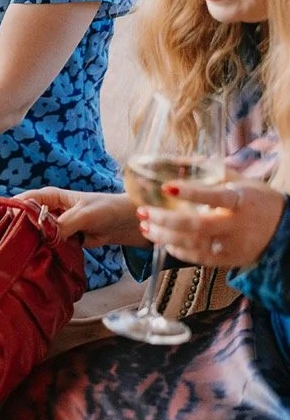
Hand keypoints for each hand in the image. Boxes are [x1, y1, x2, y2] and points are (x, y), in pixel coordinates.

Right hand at [17, 187, 142, 247]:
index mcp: (50, 196)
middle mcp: (48, 209)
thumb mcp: (85, 215)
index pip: (25, 200)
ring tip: (25, 252)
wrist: (123, 222)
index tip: (8, 224)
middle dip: (20, 229)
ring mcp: (53, 225)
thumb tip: (48, 236)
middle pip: (26, 218)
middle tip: (14, 243)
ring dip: (32, 242)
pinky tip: (39, 256)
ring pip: (35, 233)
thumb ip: (65, 224)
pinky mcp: (60, 238)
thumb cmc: (106, 209)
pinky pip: (46, 244)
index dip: (14, 210)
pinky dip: (43, 250)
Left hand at [141, 179, 283, 268]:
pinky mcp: (228, 260)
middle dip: (164, 219)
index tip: (166, 187)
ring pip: (192, 244)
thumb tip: (177, 159)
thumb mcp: (241, 181)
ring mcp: (232, 245)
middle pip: (196, 225)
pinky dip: (176, 249)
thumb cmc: (257, 199)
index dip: (190, 192)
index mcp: (242, 200)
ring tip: (145, 225)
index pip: (214, 196)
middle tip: (142, 211)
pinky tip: (161, 240)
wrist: (283, 230)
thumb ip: (211, 171)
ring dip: (163, 236)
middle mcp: (237, 225)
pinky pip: (196, 258)